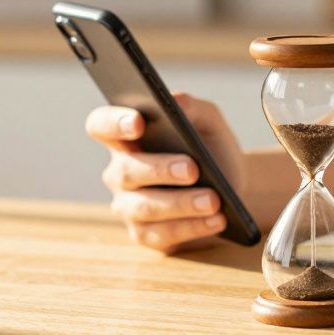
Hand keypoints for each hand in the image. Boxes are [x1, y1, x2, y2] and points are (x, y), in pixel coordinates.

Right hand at [87, 93, 244, 253]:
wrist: (232, 187)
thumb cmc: (212, 148)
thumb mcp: (209, 122)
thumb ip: (193, 107)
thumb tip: (176, 100)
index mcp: (126, 137)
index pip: (101, 125)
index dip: (113, 123)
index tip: (139, 122)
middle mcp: (120, 172)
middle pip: (126, 171)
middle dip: (160, 169)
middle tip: (192, 169)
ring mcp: (128, 206)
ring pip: (144, 207)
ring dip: (181, 204)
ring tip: (214, 200)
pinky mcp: (146, 235)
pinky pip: (161, 234)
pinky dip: (192, 227)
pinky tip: (217, 219)